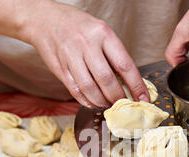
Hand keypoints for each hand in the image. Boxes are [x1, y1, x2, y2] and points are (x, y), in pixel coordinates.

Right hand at [22, 1, 148, 107]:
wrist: (45, 20)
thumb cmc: (77, 26)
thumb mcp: (101, 31)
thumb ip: (113, 54)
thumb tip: (129, 82)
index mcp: (102, 34)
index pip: (124, 65)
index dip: (136, 85)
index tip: (142, 98)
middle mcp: (86, 45)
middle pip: (106, 80)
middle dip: (118, 97)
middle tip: (123, 104)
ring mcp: (71, 57)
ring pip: (90, 88)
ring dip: (102, 101)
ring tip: (109, 104)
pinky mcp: (60, 69)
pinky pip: (76, 91)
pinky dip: (87, 101)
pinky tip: (94, 103)